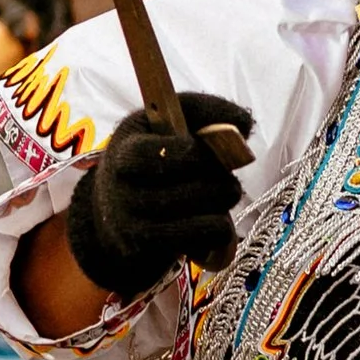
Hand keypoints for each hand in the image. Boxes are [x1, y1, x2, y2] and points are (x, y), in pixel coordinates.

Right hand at [64, 97, 254, 296]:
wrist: (114, 215)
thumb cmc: (152, 159)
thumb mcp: (165, 125)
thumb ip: (204, 112)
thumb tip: (244, 124)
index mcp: (126, 148)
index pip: (162, 153)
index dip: (197, 152)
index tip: (212, 149)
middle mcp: (122, 186)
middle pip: (192, 182)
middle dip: (221, 176)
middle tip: (226, 176)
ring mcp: (133, 221)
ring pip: (204, 211)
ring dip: (224, 201)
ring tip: (222, 195)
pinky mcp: (149, 247)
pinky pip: (204, 237)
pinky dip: (219, 228)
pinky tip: (213, 220)